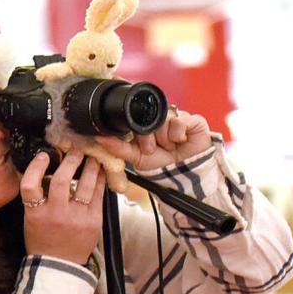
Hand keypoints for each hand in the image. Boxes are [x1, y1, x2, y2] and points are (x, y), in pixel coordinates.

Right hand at [19, 150, 101, 265]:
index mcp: (36, 214)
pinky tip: (100, 173)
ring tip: (92, 157)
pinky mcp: (93, 222)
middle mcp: (56, 214)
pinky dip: (99, 181)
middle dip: (71, 160)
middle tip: (76, 150)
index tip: (44, 156)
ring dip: (90, 166)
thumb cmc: (43, 241)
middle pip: (62, 179)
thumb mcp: (32, 219)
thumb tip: (50, 171)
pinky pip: (98, 196)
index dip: (36, 166)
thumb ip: (39, 198)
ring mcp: (77, 218)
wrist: (59, 265)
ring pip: (85, 185)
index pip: (30, 184)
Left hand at [93, 109, 211, 173]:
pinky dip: (178, 133)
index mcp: (147, 126)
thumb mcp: (136, 158)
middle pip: (150, 116)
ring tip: (168, 147)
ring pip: (165, 117)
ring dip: (164, 136)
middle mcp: (161, 120)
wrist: (184, 178)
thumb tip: (99, 138)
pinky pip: (180, 119)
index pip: (138, 115)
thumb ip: (118, 148)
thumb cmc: (162, 167)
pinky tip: (180, 142)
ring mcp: (177, 118)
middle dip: (149, 136)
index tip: (142, 142)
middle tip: (152, 149)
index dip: (136, 125)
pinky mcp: (193, 121)